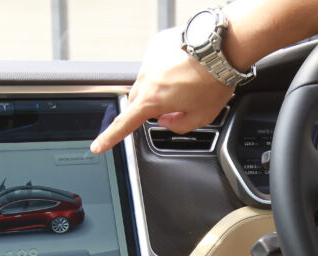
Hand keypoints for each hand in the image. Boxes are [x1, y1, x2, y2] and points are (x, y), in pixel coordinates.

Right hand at [90, 28, 233, 153]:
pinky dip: (166, 70)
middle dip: (151, 109)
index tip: (97, 146)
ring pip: (147, 83)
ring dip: (161, 88)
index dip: (110, 138)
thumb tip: (167, 121)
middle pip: (138, 102)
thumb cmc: (213, 82)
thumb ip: (178, 126)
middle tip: (175, 108)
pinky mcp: (156, 47)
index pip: (125, 124)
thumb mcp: (201, 117)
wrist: (220, 49)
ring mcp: (149, 61)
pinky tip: (185, 69)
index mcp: (153, 100)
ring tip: (187, 84)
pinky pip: (155, 65)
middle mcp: (146, 79)